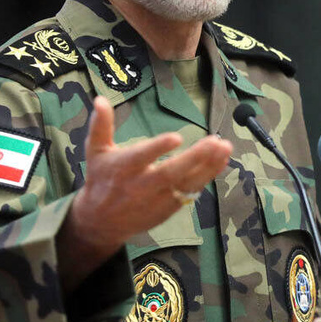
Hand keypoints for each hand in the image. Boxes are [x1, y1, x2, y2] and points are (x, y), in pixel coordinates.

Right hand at [58, 96, 232, 290]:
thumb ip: (100, 125)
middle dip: (196, 157)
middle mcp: (142, 184)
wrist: (101, 222)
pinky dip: (208, 176)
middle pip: (171, 172)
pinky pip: (192, 191)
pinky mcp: (169, 207)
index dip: (158, 148)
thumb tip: (99, 100)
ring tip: (225, 147)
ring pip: (187, 183)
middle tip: (215, 141)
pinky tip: (222, 160)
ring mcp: (158, 198)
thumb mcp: (95, 152)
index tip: (176, 137)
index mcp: (123, 168)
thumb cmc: (100, 179)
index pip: (142, 157)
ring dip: (209, 166)